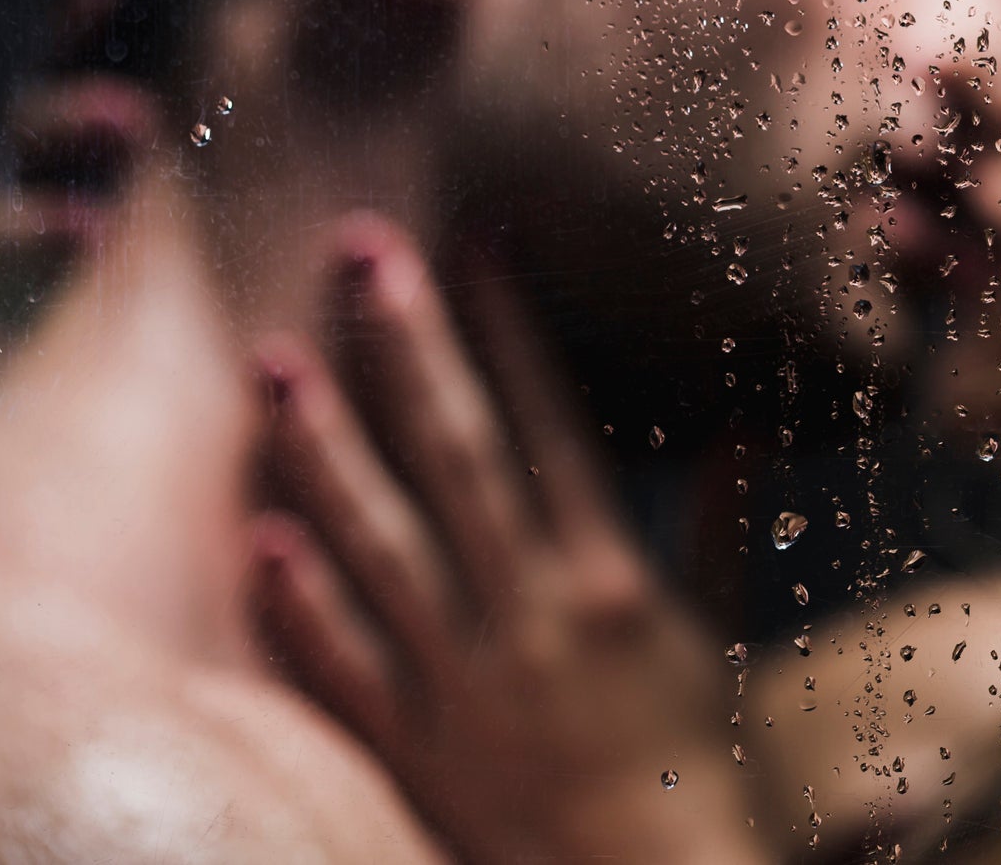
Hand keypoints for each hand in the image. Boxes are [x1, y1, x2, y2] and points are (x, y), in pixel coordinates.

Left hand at [250, 214, 764, 864]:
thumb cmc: (698, 760)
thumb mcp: (719, 633)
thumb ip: (723, 528)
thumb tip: (742, 430)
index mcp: (608, 576)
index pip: (551, 420)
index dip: (512, 325)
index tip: (477, 239)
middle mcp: (528, 611)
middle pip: (455, 454)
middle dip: (407, 346)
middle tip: (362, 250)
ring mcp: (459, 677)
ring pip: (379, 542)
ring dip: (324, 449)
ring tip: (275, 363)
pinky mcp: (409, 743)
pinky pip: (343, 664)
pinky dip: (301, 604)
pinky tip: (259, 536)